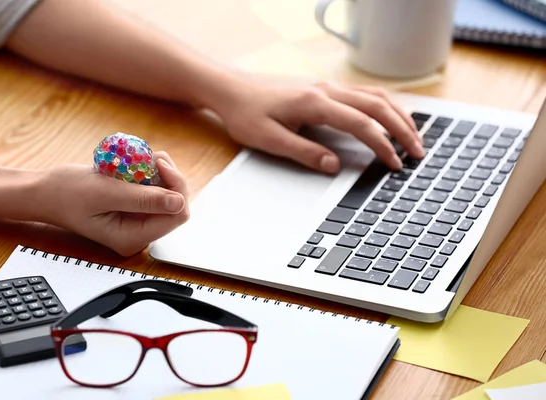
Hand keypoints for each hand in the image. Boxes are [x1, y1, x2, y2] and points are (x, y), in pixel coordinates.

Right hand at [37, 151, 189, 255]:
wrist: (45, 192)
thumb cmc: (66, 193)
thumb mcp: (104, 192)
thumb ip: (142, 199)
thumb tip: (178, 202)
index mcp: (132, 238)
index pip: (177, 215)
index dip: (176, 187)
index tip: (159, 164)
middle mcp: (139, 234)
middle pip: (176, 205)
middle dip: (169, 178)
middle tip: (153, 157)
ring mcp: (138, 222)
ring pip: (168, 195)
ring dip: (161, 173)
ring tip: (143, 157)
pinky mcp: (135, 210)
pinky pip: (155, 190)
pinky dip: (152, 173)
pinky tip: (139, 163)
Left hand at [215, 80, 424, 172]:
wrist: (231, 90)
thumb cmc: (246, 115)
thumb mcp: (269, 140)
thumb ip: (304, 153)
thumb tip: (334, 166)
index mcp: (316, 103)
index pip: (361, 125)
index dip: (382, 146)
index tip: (395, 164)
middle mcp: (327, 90)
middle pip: (378, 106)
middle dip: (402, 130)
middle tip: (419, 152)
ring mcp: (328, 86)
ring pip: (375, 96)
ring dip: (397, 115)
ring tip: (414, 136)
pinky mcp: (324, 88)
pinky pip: (364, 93)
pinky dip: (384, 106)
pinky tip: (390, 117)